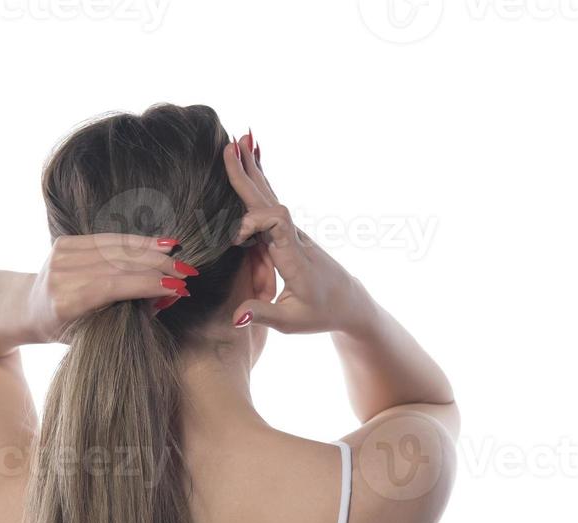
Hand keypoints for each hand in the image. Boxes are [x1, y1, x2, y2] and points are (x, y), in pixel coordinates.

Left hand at [27, 234, 196, 338]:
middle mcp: (62, 275)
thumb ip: (128, 315)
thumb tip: (168, 297)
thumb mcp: (94, 332)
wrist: (28, 307)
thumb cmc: (65, 329)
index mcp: (65, 303)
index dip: (148, 285)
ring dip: (152, 251)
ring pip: (116, 248)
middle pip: (118, 264)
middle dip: (157, 267)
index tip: (179, 288)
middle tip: (187, 273)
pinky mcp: (65, 242)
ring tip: (179, 256)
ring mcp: (61, 255)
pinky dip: (136, 242)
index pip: (114, 286)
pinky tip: (160, 244)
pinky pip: (109, 239)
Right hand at [224, 134, 377, 334]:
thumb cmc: (321, 313)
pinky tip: (251, 166)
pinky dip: (258, 185)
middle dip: (248, 176)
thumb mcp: (291, 323)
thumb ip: (262, 315)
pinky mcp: (289, 234)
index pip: (276, 223)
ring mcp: (293, 234)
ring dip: (252, 172)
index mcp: (295, 258)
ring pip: (270, 197)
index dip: (252, 221)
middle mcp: (295, 239)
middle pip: (270, 200)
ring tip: (237, 144)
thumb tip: (236, 317)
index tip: (234, 239)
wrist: (349, 303)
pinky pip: (271, 205)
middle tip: (229, 147)